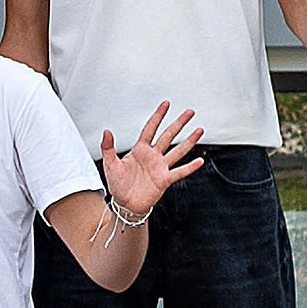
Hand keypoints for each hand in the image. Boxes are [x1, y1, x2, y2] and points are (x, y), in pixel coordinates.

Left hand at [95, 101, 206, 219]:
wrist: (124, 204)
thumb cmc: (118, 184)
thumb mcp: (110, 164)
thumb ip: (108, 147)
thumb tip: (106, 131)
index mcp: (140, 150)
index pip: (150, 129)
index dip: (158, 116)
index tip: (166, 104)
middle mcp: (153, 156)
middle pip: (168, 136)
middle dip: (179, 123)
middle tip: (190, 112)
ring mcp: (160, 167)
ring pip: (178, 151)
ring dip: (189, 141)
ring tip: (200, 130)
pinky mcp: (164, 180)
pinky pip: (179, 172)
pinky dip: (189, 167)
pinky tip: (199, 160)